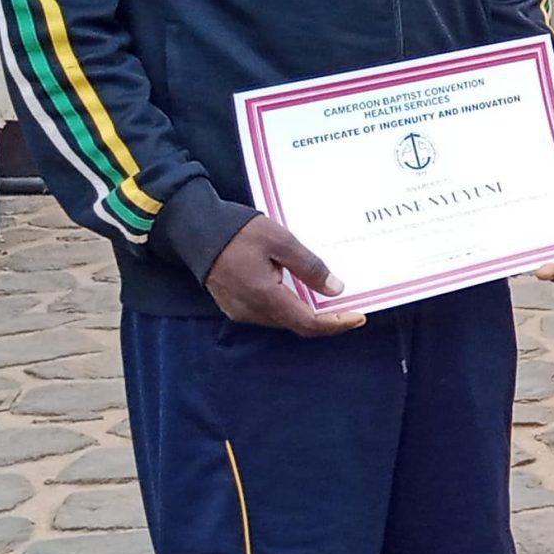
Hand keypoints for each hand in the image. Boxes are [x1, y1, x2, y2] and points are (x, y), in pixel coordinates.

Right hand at [204, 215, 364, 335]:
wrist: (194, 229)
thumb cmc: (238, 231)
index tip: (359, 318)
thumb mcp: (281, 241)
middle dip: (325, 320)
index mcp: (264, 296)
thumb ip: (309, 267)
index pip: (307, 323)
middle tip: (350, 308)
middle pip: (296, 325)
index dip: (336, 324)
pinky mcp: (233, 305)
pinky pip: (268, 313)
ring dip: (306, 314)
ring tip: (329, 300)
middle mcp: (251, 311)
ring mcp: (240, 310)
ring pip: (282, 320)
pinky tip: (301, 293)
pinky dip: (289, 307)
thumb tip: (336, 289)